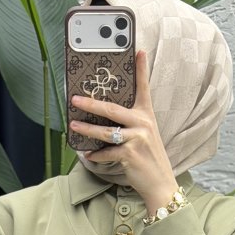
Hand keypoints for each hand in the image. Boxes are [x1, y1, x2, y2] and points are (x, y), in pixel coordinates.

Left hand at [69, 48, 178, 215]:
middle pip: (112, 109)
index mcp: (146, 115)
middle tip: (75, 99)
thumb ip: (131, 124)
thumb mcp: (145, 136)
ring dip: (87, 129)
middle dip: (91, 103)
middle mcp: (142, 124)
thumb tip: (105, 118)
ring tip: (74, 126)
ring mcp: (136, 139)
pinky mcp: (129, 154)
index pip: (144, 88)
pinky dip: (96, 156)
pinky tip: (89, 155)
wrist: (160, 183)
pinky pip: (106, 152)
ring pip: (105, 131)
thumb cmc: (149, 159)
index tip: (139, 50)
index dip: (141, 69)